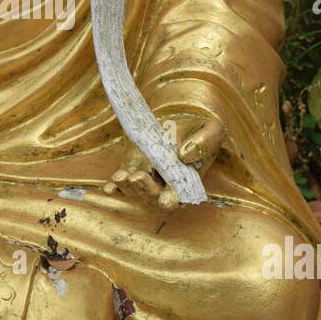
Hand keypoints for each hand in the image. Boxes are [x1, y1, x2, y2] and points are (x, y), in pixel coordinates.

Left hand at [103, 113, 224, 208]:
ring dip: (126, 188)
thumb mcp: (211, 129)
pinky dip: (114, 187)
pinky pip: (120, 184)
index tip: (165, 198)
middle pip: (152, 199)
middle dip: (144, 191)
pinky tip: (109, 187)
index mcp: (187, 182)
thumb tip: (183, 156)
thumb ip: (205, 142)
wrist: (178, 119)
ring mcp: (146, 179)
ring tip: (122, 175)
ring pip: (134, 193)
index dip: (170, 200)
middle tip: (137, 176)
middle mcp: (164, 186)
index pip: (179, 198)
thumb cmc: (198, 129)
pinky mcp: (131, 169)